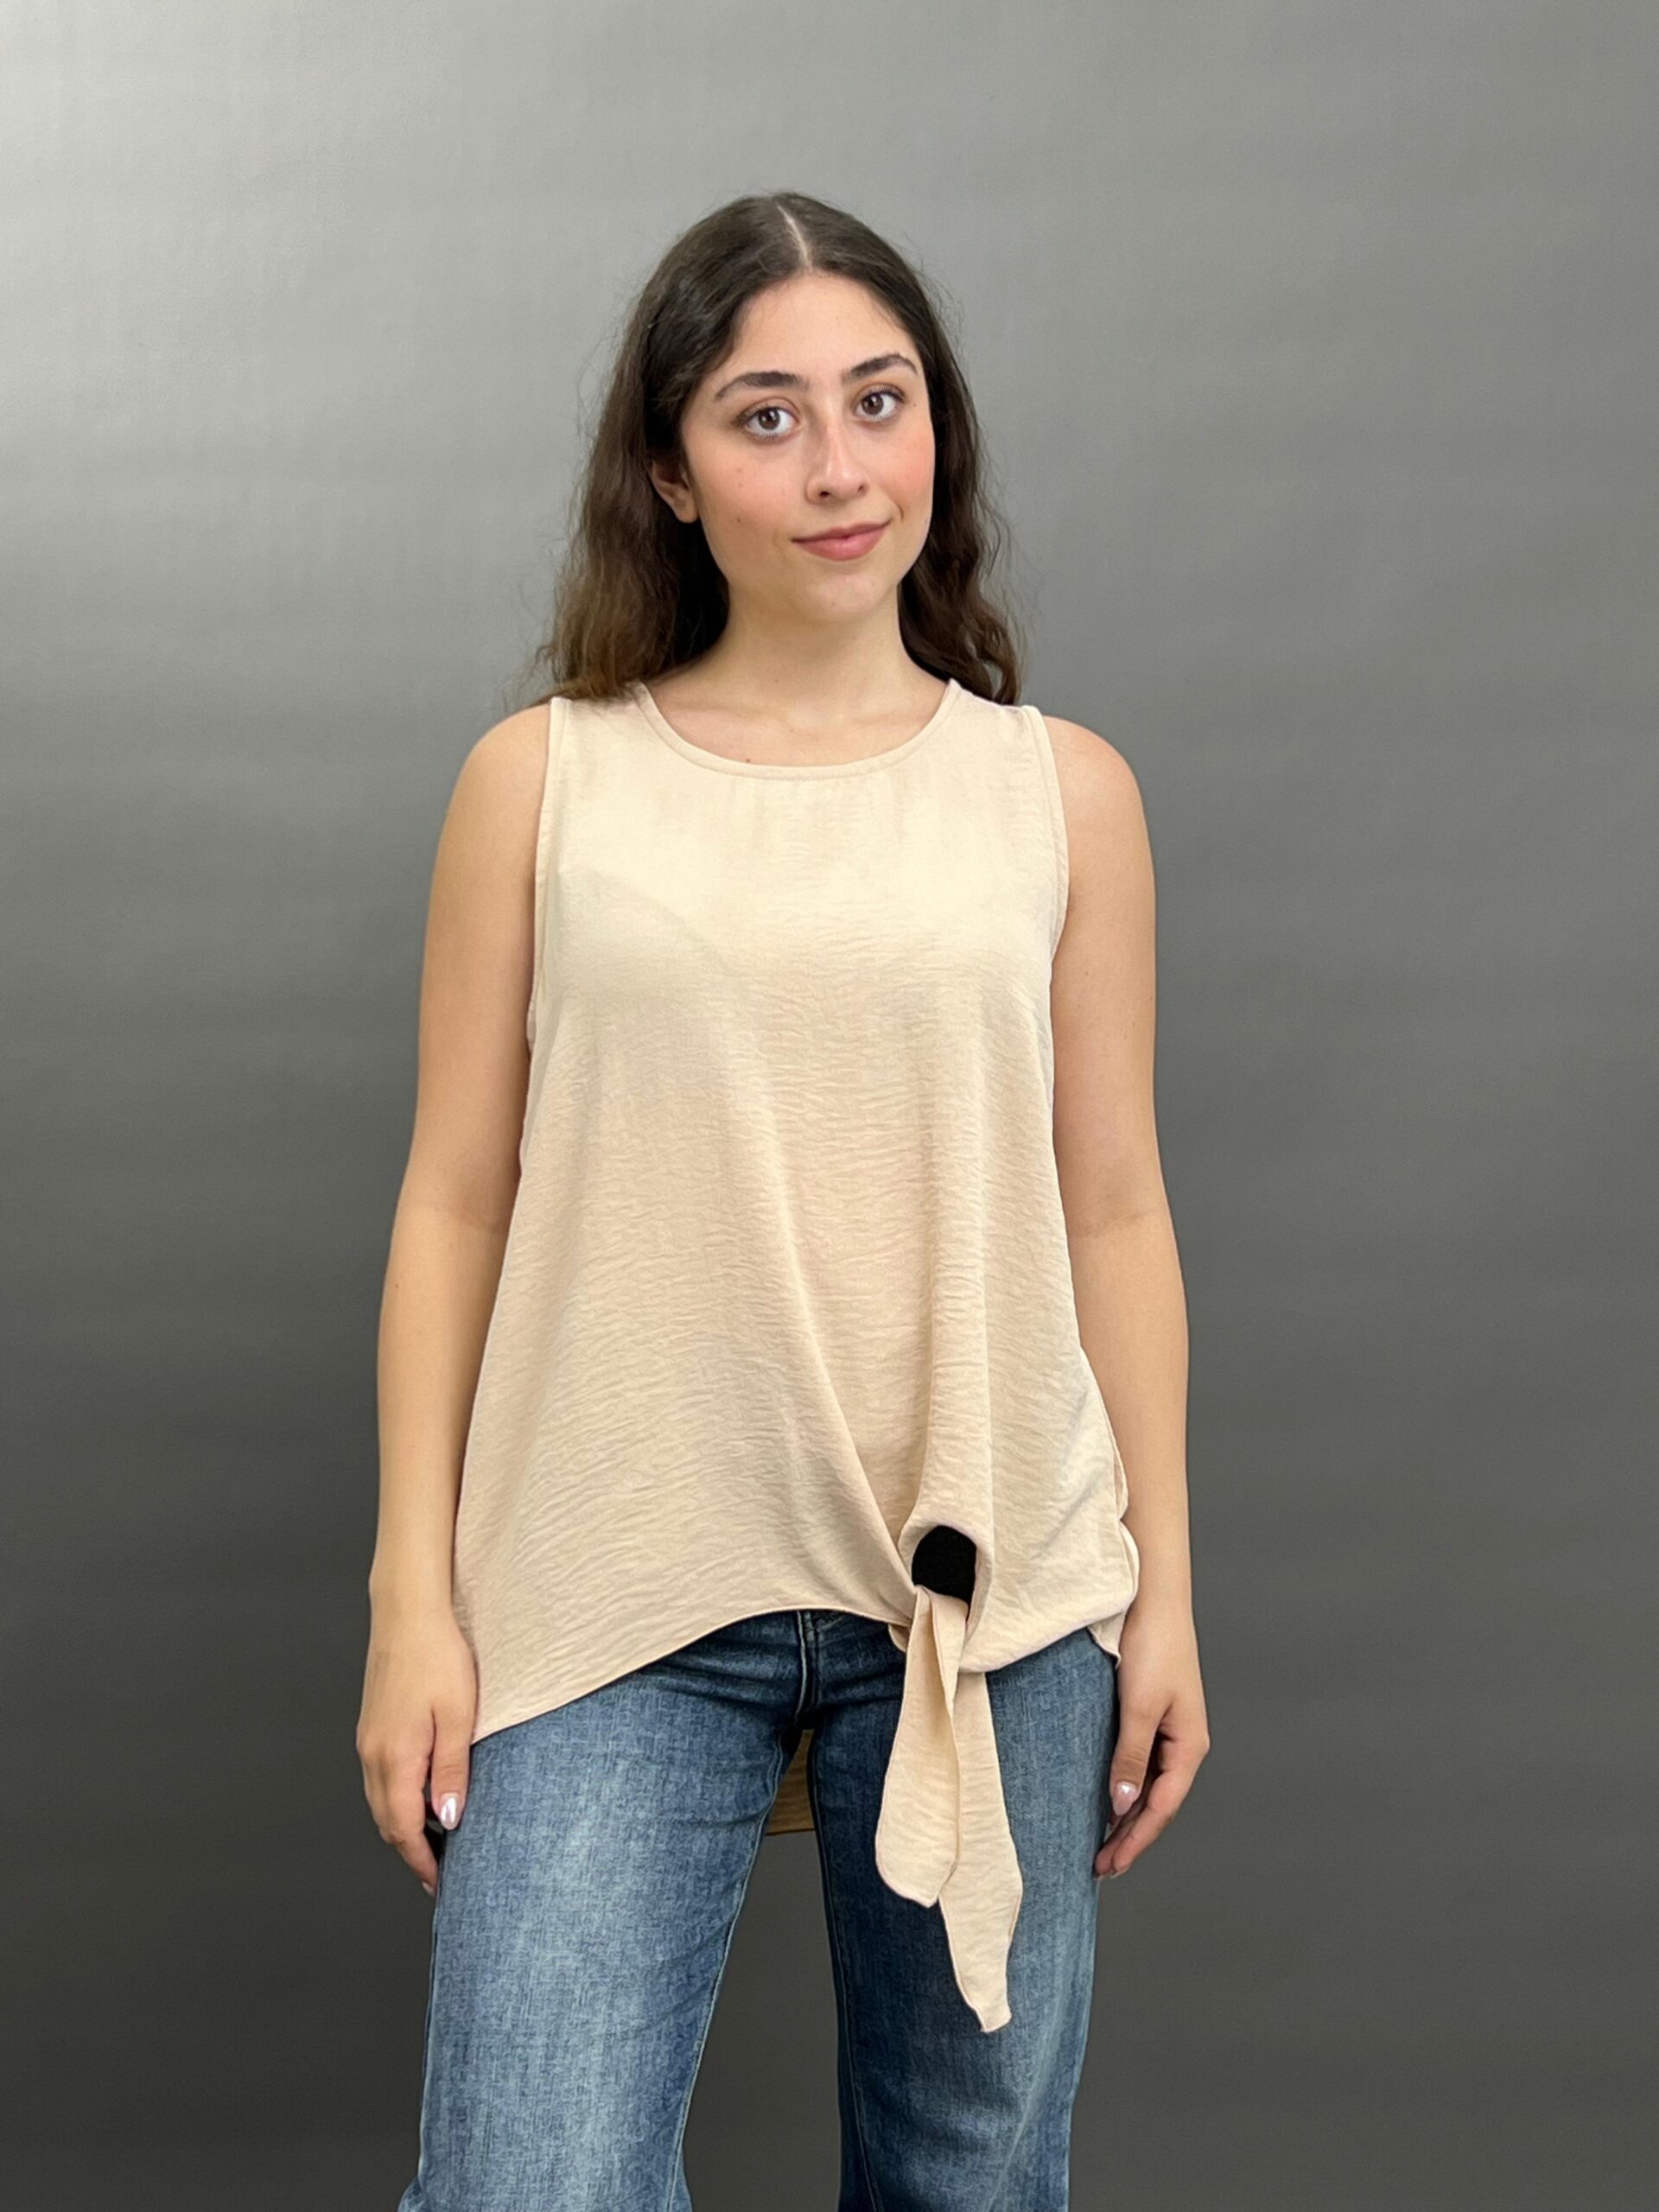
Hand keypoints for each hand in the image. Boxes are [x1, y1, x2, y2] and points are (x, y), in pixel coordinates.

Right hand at [357, 1599, 477, 1898]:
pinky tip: (422, 1796)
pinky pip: (380, 1778)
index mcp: (394, 1757)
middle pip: (387, 1822)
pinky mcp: (372, 1725)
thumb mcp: (458, 1717)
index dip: (422, 1862)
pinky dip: (398, 1800)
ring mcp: (368, 1739)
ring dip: (404, 1826)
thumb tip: (448, 1821)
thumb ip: (452, 1771)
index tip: (441, 1884)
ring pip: (381, 1801)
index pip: (403, 1829)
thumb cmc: (438, 1656)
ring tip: (436, 1841)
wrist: (409, 1611)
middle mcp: (373, 1754)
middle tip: (440, 1873)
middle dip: (411, 1852)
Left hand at [1094, 1593, 1208, 1879]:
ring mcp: (1170, 1729)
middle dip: (1131, 1837)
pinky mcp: (1153, 1714)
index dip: (1136, 1841)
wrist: (1154, 1597)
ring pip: (1149, 1787)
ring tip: (1103, 1844)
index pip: (1162, 1808)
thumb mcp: (1139, 1707)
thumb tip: (1124, 1804)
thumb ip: (1132, 1757)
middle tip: (1101, 1867)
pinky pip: (1141, 1764)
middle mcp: (1184, 1743)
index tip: (1110, 1865)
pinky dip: (1126, 1788)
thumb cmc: (1154, 1645)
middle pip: (1157, 1803)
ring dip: (1128, 1816)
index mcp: (1190, 1746)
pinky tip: (1110, 1799)